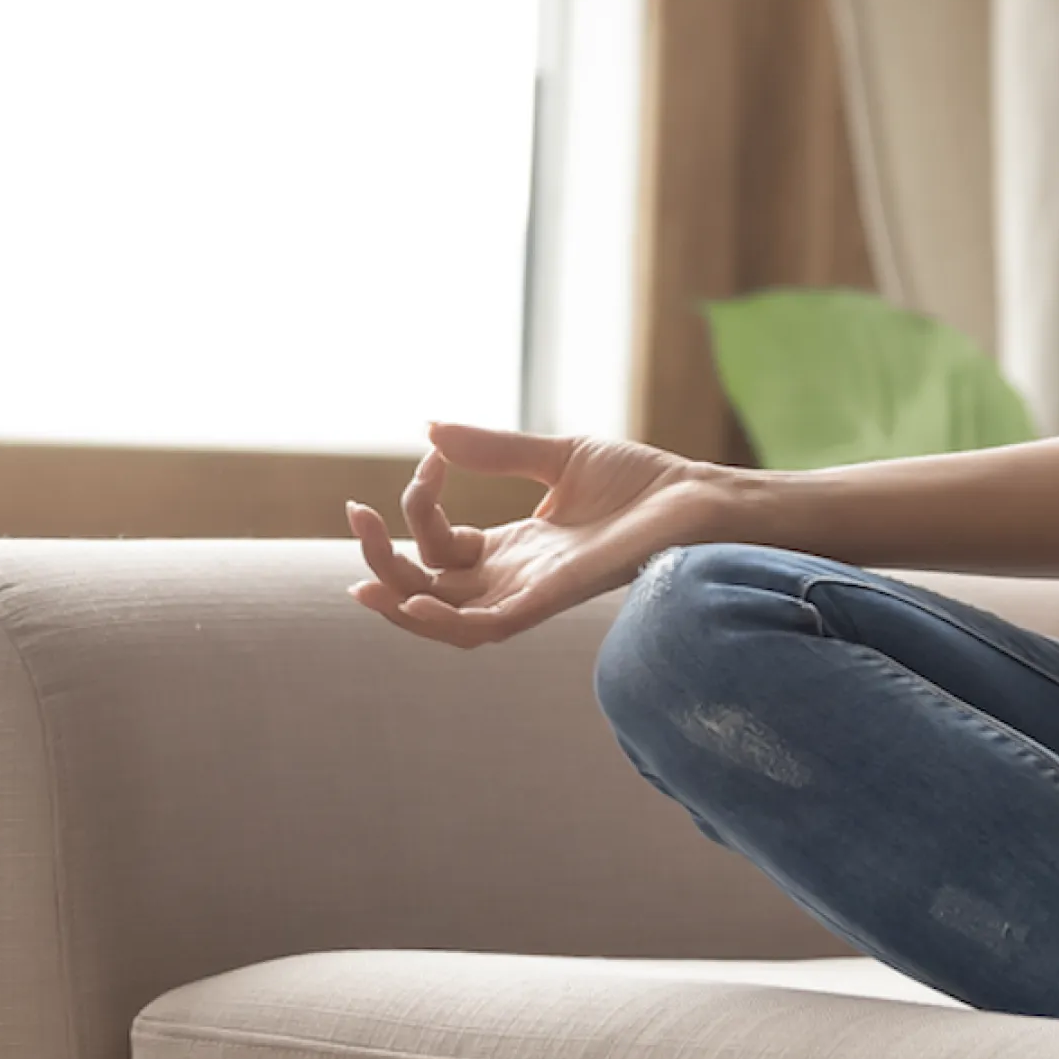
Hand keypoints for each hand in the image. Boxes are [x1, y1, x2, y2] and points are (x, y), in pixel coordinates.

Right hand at [347, 423, 713, 648]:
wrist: (701, 499)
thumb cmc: (644, 483)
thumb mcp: (557, 457)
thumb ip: (495, 449)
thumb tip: (429, 429)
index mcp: (513, 549)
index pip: (438, 544)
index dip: (419, 506)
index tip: (431, 457)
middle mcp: (514, 578)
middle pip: (424, 587)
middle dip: (383, 556)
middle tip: (357, 512)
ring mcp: (529, 593)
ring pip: (441, 619)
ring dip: (396, 599)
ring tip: (364, 570)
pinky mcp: (550, 601)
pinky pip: (483, 629)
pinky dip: (442, 623)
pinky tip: (412, 602)